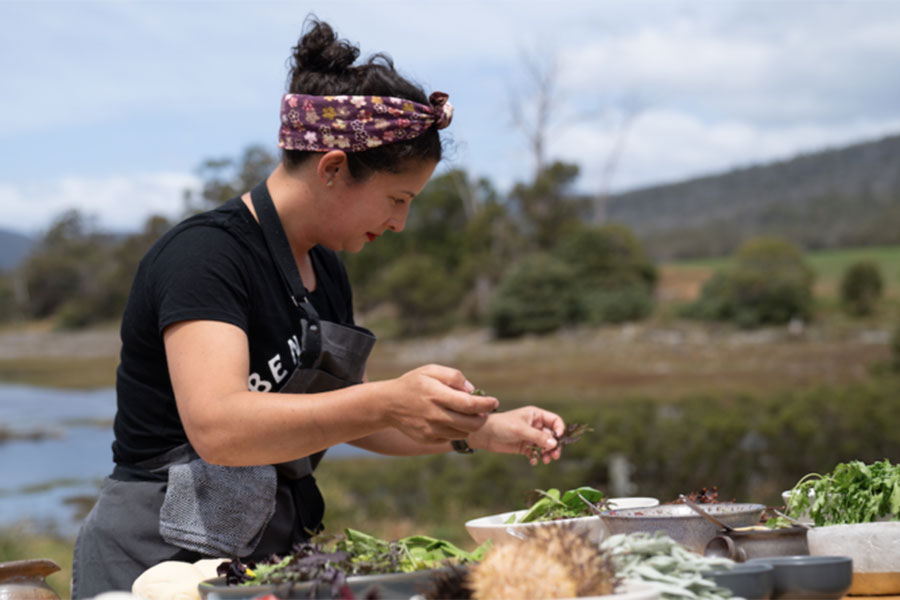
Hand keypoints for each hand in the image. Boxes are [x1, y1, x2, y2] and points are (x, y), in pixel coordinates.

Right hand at [381, 364, 498, 444]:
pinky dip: (457, 430)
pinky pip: (451, 438)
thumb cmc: (414, 383)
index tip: (494, 402)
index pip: (469, 404)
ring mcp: (431, 430)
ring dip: (470, 424)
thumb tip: (472, 390)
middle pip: (471, 423)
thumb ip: (454, 376)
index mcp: (436, 394)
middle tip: (484, 410)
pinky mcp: (428, 439)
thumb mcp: (431, 370)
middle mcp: (434, 415)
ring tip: (466, 413)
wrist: (388, 404)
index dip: (486, 404)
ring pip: (463, 432)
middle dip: (483, 417)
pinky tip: (451, 420)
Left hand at [468, 406, 565, 464]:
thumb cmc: (502, 425)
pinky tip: (532, 461)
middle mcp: (535, 425)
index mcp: (536, 415)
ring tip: (545, 460)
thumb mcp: (521, 430)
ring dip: (547, 453)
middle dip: (554, 446)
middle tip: (554, 455)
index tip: (559, 439)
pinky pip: (535, 453)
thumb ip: (538, 437)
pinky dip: (536, 457)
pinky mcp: (524, 446)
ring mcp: (530, 436)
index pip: (555, 421)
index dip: (560, 429)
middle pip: (552, 436)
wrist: (484, 434)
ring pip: (545, 446)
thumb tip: (554, 444)